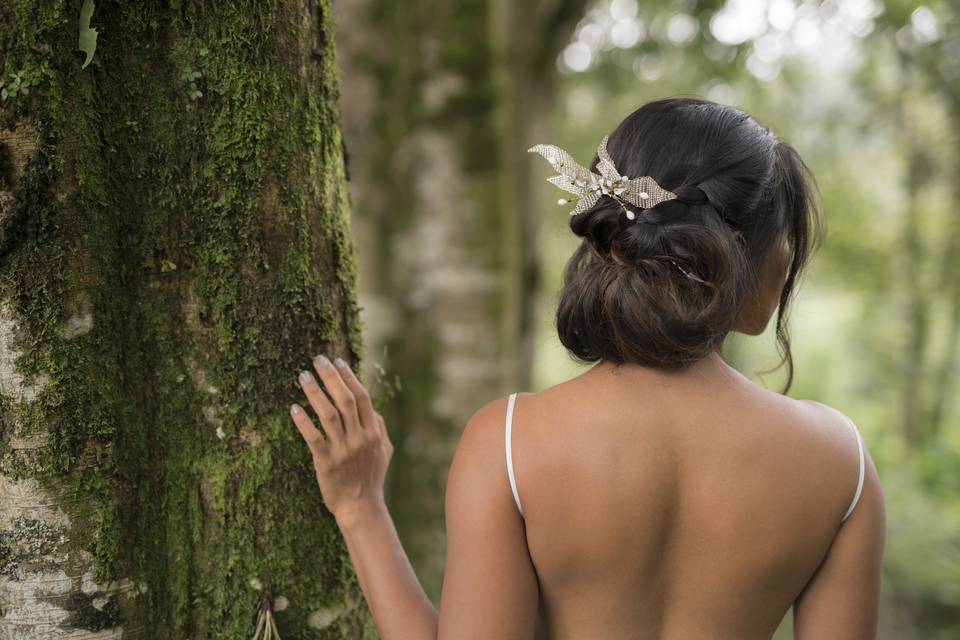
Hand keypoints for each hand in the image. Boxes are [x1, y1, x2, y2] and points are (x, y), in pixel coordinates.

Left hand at [289, 354, 393, 525]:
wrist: (361, 507)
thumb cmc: (371, 478)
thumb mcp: (384, 451)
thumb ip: (380, 427)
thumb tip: (372, 408)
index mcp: (373, 431)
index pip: (361, 397)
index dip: (349, 377)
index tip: (337, 361)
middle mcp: (360, 437)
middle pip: (345, 399)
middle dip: (331, 376)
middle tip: (317, 360)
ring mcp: (343, 449)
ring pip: (328, 413)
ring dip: (315, 392)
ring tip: (303, 376)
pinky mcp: (326, 462)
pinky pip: (313, 437)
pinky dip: (303, 422)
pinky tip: (293, 408)